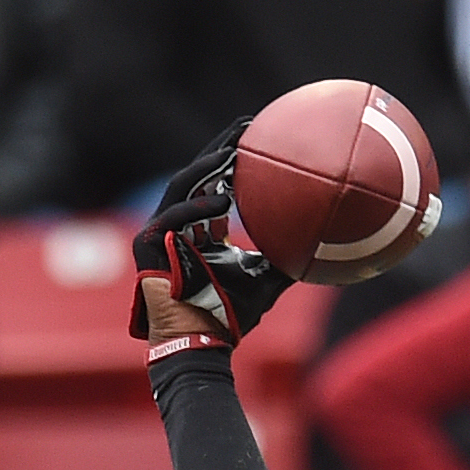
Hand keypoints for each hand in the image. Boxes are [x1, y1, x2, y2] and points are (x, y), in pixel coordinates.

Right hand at [128, 121, 290, 345]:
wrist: (199, 344)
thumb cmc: (230, 318)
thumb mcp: (265, 284)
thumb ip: (285, 262)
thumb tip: (323, 249)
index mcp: (200, 229)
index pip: (214, 184)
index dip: (233, 160)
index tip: (257, 139)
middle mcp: (179, 224)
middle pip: (198, 174)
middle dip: (221, 147)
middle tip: (247, 125)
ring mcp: (159, 232)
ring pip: (183, 185)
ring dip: (208, 165)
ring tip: (234, 150)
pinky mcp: (146, 243)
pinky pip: (175, 216)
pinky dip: (199, 207)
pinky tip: (224, 198)